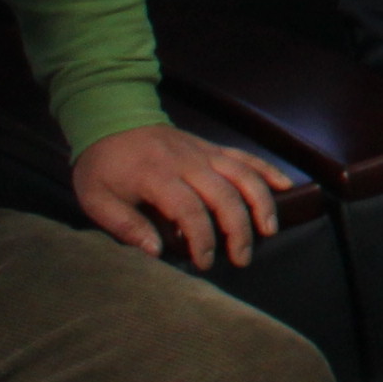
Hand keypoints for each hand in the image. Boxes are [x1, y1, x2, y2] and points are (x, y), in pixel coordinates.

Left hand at [71, 123, 291, 271]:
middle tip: (241, 258)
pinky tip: (285, 186)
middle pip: (224, 195)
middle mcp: (187, 163)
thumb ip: (125, 226)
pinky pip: (246, 156)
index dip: (202, 239)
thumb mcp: (97, 199)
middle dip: (237, 229)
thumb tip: (155, 252)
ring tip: (269, 230)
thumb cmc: (103, 165)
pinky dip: (268, 170)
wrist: (112, 119)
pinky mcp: (212, 147)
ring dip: (261, 202)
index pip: (189, 210)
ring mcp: (204, 152)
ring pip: (243, 174)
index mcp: (157, 177)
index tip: (204, 262)